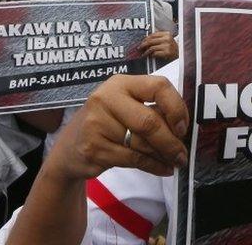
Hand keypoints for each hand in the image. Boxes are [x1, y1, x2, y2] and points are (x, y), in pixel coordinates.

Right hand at [45, 74, 188, 180]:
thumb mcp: (127, 108)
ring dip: (165, 155)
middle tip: (183, 154)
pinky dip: (154, 166)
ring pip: (143, 143)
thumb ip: (152, 111)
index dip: (176, 108)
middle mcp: (106, 98)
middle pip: (150, 121)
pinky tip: (164, 169)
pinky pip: (134, 159)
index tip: (183, 127)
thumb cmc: (108, 124)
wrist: (69, 150)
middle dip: (172, 141)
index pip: (159, 86)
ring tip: (176, 161)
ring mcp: (96, 123)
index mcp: (121, 83)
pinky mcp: (93, 148)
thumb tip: (183, 129)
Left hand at [139, 31, 178, 60]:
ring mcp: (167, 46)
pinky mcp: (167, 53)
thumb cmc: (172, 48)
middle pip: (150, 41)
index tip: (141, 42)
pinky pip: (155, 53)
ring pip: (151, 48)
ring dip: (146, 52)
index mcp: (167, 34)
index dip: (145, 39)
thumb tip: (145, 40)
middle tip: (139, 48)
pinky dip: (151, 55)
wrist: (181, 54)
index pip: (152, 35)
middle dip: (143, 45)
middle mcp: (167, 39)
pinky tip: (150, 56)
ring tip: (143, 54)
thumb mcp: (167, 40)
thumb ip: (158, 38)